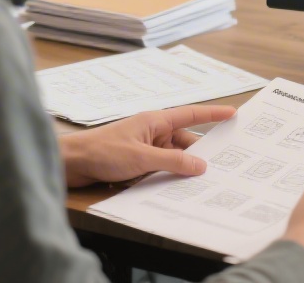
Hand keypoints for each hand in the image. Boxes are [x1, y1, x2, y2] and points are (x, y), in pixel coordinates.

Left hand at [59, 105, 234, 187]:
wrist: (70, 164)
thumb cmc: (102, 151)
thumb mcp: (142, 157)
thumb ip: (173, 161)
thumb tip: (200, 165)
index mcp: (155, 121)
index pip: (191, 114)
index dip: (213, 113)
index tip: (233, 113)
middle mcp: (152, 132)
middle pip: (184, 141)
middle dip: (201, 152)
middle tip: (224, 163)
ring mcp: (143, 149)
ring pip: (172, 158)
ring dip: (183, 168)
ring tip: (204, 182)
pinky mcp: (135, 164)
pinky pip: (159, 169)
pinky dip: (169, 177)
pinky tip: (178, 189)